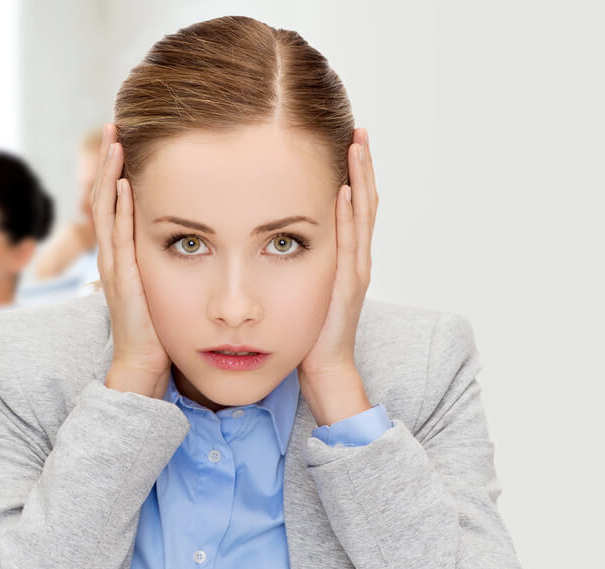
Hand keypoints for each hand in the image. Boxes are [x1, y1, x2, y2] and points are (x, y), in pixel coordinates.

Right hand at [92, 124, 170, 398]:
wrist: (144, 371)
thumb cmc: (162, 334)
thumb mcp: (171, 288)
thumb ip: (177, 263)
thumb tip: (199, 243)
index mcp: (125, 255)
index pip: (118, 202)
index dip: (120, 169)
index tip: (129, 137)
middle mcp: (114, 255)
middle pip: (106, 196)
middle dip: (111, 159)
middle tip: (117, 124)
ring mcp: (114, 266)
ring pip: (106, 209)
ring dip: (109, 172)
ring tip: (116, 139)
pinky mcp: (121, 279)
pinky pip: (116, 235)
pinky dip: (116, 207)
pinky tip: (121, 182)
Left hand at [298, 128, 379, 425]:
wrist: (323, 371)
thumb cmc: (307, 332)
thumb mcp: (298, 286)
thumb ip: (293, 260)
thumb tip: (272, 237)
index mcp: (343, 257)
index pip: (351, 205)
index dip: (351, 173)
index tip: (346, 140)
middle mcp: (355, 259)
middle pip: (364, 201)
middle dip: (361, 165)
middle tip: (358, 130)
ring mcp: (355, 272)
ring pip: (363, 216)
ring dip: (360, 179)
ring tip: (356, 146)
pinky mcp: (347, 287)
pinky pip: (351, 244)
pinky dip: (351, 216)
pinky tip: (344, 191)